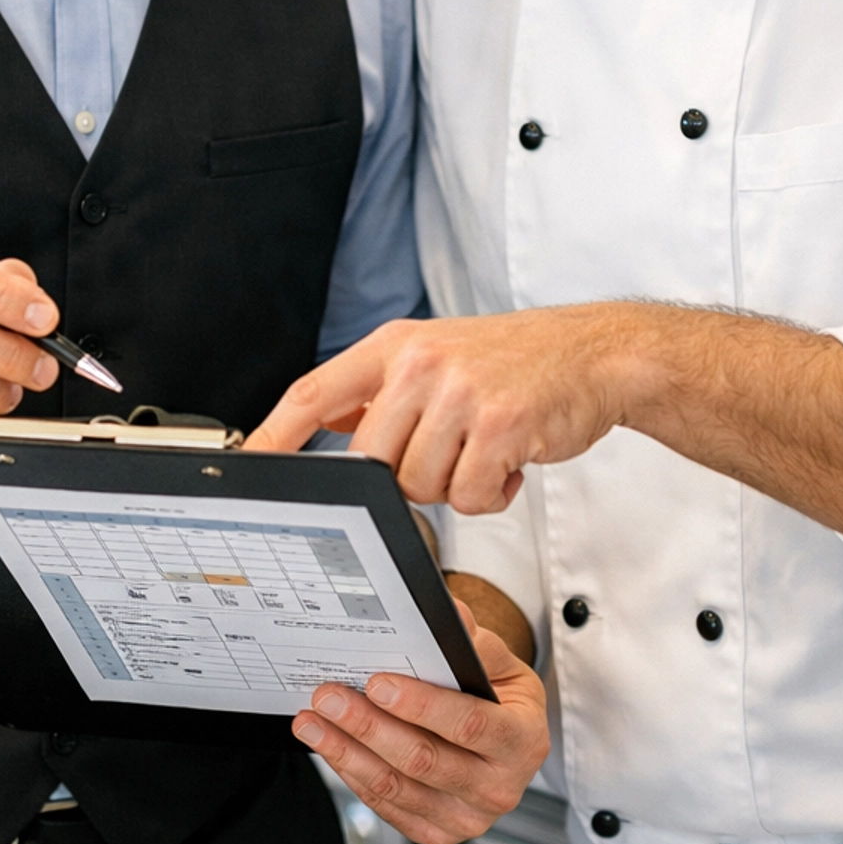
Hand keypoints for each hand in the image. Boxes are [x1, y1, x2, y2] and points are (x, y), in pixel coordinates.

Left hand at [247, 310, 627, 512]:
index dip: (276, 434)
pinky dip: (491, 495)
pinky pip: (469, 496)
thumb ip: (382, 390)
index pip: (315, 393)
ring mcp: (460, 393)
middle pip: (370, 461)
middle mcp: (421, 364)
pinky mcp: (500, 426)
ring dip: (455, 485)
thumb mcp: (437, 356)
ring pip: (419, 486)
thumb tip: (327, 422)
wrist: (595, 354)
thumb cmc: (516, 362)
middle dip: (405, 477)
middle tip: (448, 453)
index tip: (247, 464)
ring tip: (485, 450)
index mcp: (396, 346)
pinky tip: (511, 461)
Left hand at [293, 606, 548, 843]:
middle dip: (369, 725)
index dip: (421, 705)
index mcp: (523, 742)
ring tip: (313, 721)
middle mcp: (499, 787)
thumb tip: (452, 617)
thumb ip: (476, 643)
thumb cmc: (502, 701)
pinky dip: (352, 773)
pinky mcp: (436, 831)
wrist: (506, 743)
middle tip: (330, 696)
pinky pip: (386, 804)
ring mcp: (467, 817)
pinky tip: (331, 746)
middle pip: (424, 760)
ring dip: (347, 752)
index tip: (377, 683)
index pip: (469, 724)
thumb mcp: (502, 666)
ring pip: (396, 786)